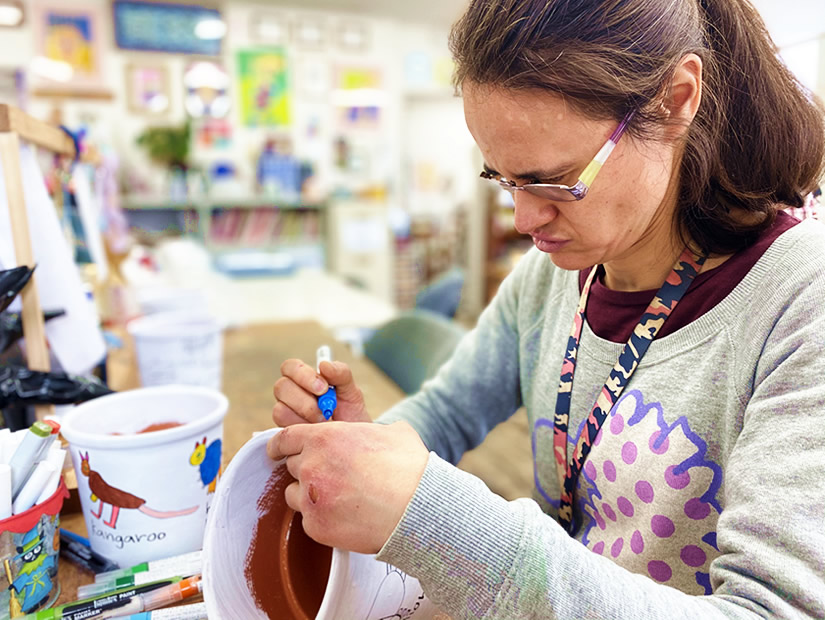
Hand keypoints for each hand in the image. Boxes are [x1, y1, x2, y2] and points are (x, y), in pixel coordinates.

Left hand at [267, 421, 428, 553]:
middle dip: (308, 468)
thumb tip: (375, 432)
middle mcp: (311, 466)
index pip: (285, 438)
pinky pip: (308, 519)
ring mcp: (310, 498)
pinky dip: (321, 517)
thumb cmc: (408, 468)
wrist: (416, 510)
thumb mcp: (391, 432)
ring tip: (338, 497)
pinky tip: (344, 515)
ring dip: (309, 493)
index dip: (281, 445)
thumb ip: (369, 430)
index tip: (279, 451)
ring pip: (295, 493)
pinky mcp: (316, 527)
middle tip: (331, 476)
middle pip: (293, 466)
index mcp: (324, 438)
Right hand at [273, 358, 369, 424]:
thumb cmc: (350, 413)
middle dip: (304, 398)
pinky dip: (302, 429)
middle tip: (325, 407)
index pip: (290, 367)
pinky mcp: (286, 433)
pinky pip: (284, 429)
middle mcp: (290, 394)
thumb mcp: (351, 391)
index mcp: (303, 378)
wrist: (352, 442)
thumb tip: (323, 364)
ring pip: (280, 409)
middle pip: (281, 387)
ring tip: (325, 420)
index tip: (324, 387)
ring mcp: (286, 414)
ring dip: (305, 415)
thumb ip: (340, 373)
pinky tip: (316, 430)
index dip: (302, 375)